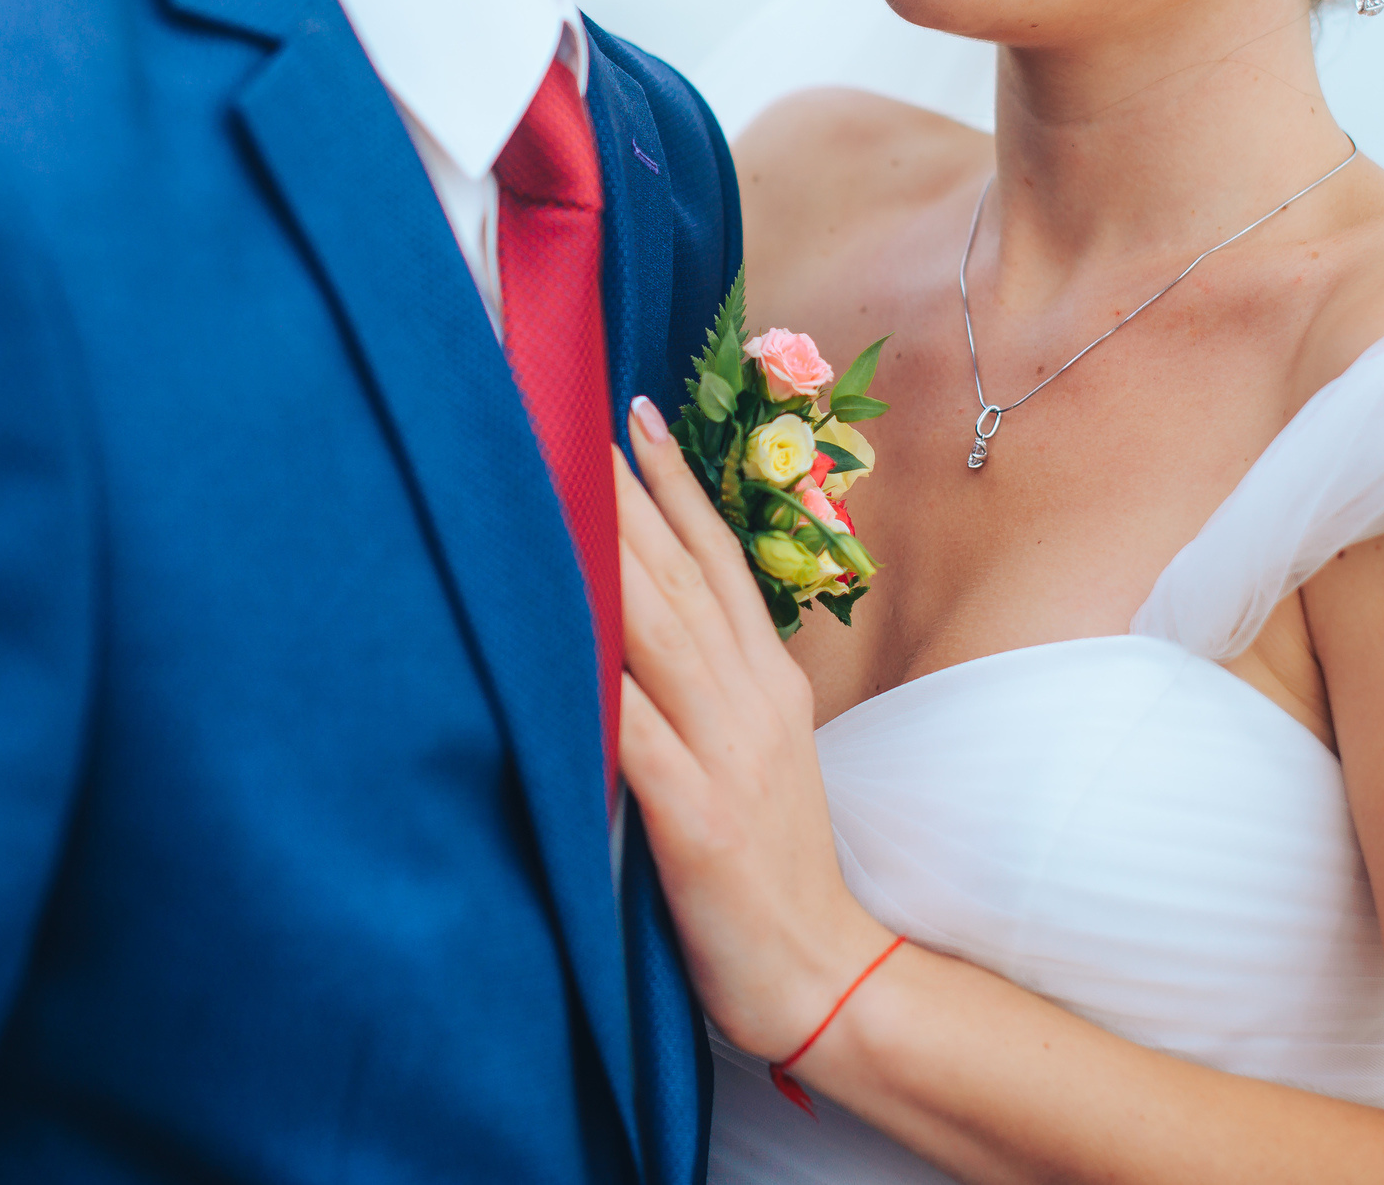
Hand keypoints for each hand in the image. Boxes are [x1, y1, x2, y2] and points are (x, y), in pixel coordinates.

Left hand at [615, 397, 897, 1062]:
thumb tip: (647, 625)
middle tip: (569, 409)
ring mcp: (727, 754)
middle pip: (680, 572)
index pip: (718, 559)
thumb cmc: (771, 870)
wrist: (827, 974)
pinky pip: (635, 733)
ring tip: (558, 480)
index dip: (674, 483)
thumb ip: (709, 691)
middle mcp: (751, 700)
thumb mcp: (756, 758)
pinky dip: (595, 679)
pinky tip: (555, 633)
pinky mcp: (697, 817)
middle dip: (623, 487)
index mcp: (768, 684)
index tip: (633, 411)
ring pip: (656, 628)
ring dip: (605, 550)